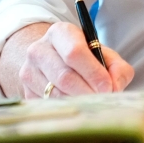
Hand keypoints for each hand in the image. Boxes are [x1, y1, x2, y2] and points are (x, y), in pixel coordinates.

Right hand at [18, 22, 133, 98]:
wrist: (52, 59)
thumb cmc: (84, 57)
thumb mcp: (104, 54)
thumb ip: (117, 68)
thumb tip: (115, 87)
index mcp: (60, 32)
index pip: (74, 52)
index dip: (93, 72)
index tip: (108, 87)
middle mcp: (39, 50)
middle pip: (64, 76)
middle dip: (88, 92)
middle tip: (103, 100)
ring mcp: (28, 71)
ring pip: (55, 94)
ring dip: (78, 103)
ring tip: (93, 104)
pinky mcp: (26, 92)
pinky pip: (48, 106)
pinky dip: (67, 110)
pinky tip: (78, 107)